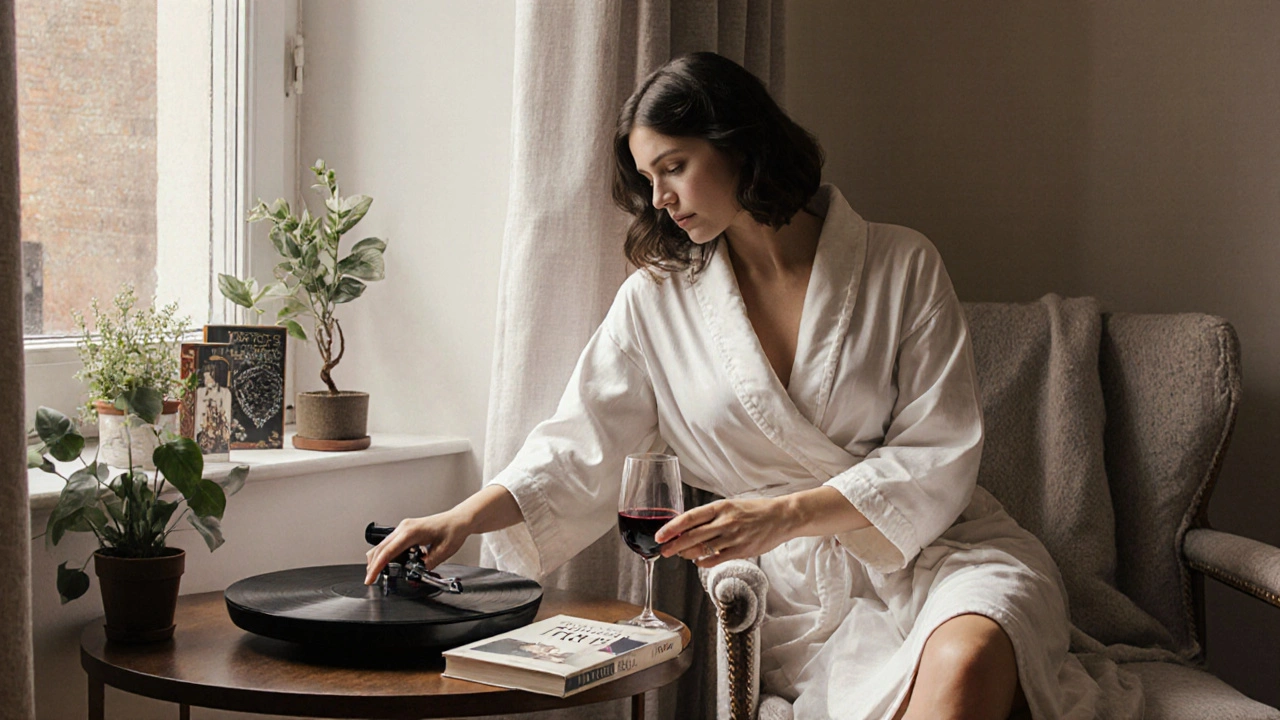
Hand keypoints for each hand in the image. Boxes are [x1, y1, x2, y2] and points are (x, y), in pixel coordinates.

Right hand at [364, 511, 469, 584]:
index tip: (370, 578)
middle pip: (380, 548)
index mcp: (411, 532)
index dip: (376, 567)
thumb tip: (416, 574)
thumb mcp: (443, 552)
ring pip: (384, 545)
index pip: (388, 552)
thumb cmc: (453, 531)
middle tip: (371, 580)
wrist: (459, 520)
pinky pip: (391, 543)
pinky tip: (392, 564)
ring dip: (379, 559)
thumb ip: (427, 564)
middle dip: (373, 565)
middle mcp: (404, 528)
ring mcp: (404, 528)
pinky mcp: (406, 531)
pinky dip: (387, 554)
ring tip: (379, 574)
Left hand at [655, 497, 792, 568]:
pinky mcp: (741, 550)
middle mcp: (725, 521)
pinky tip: (698, 561)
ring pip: (702, 549)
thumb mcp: (731, 506)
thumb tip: (688, 527)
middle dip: (673, 545)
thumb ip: (711, 516)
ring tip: (681, 554)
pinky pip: (716, 559)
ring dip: (687, 553)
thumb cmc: (755, 511)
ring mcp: (733, 537)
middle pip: (692, 535)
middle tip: (662, 551)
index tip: (659, 535)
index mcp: (720, 507)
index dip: (672, 527)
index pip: (689, 518)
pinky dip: (703, 562)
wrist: (782, 517)